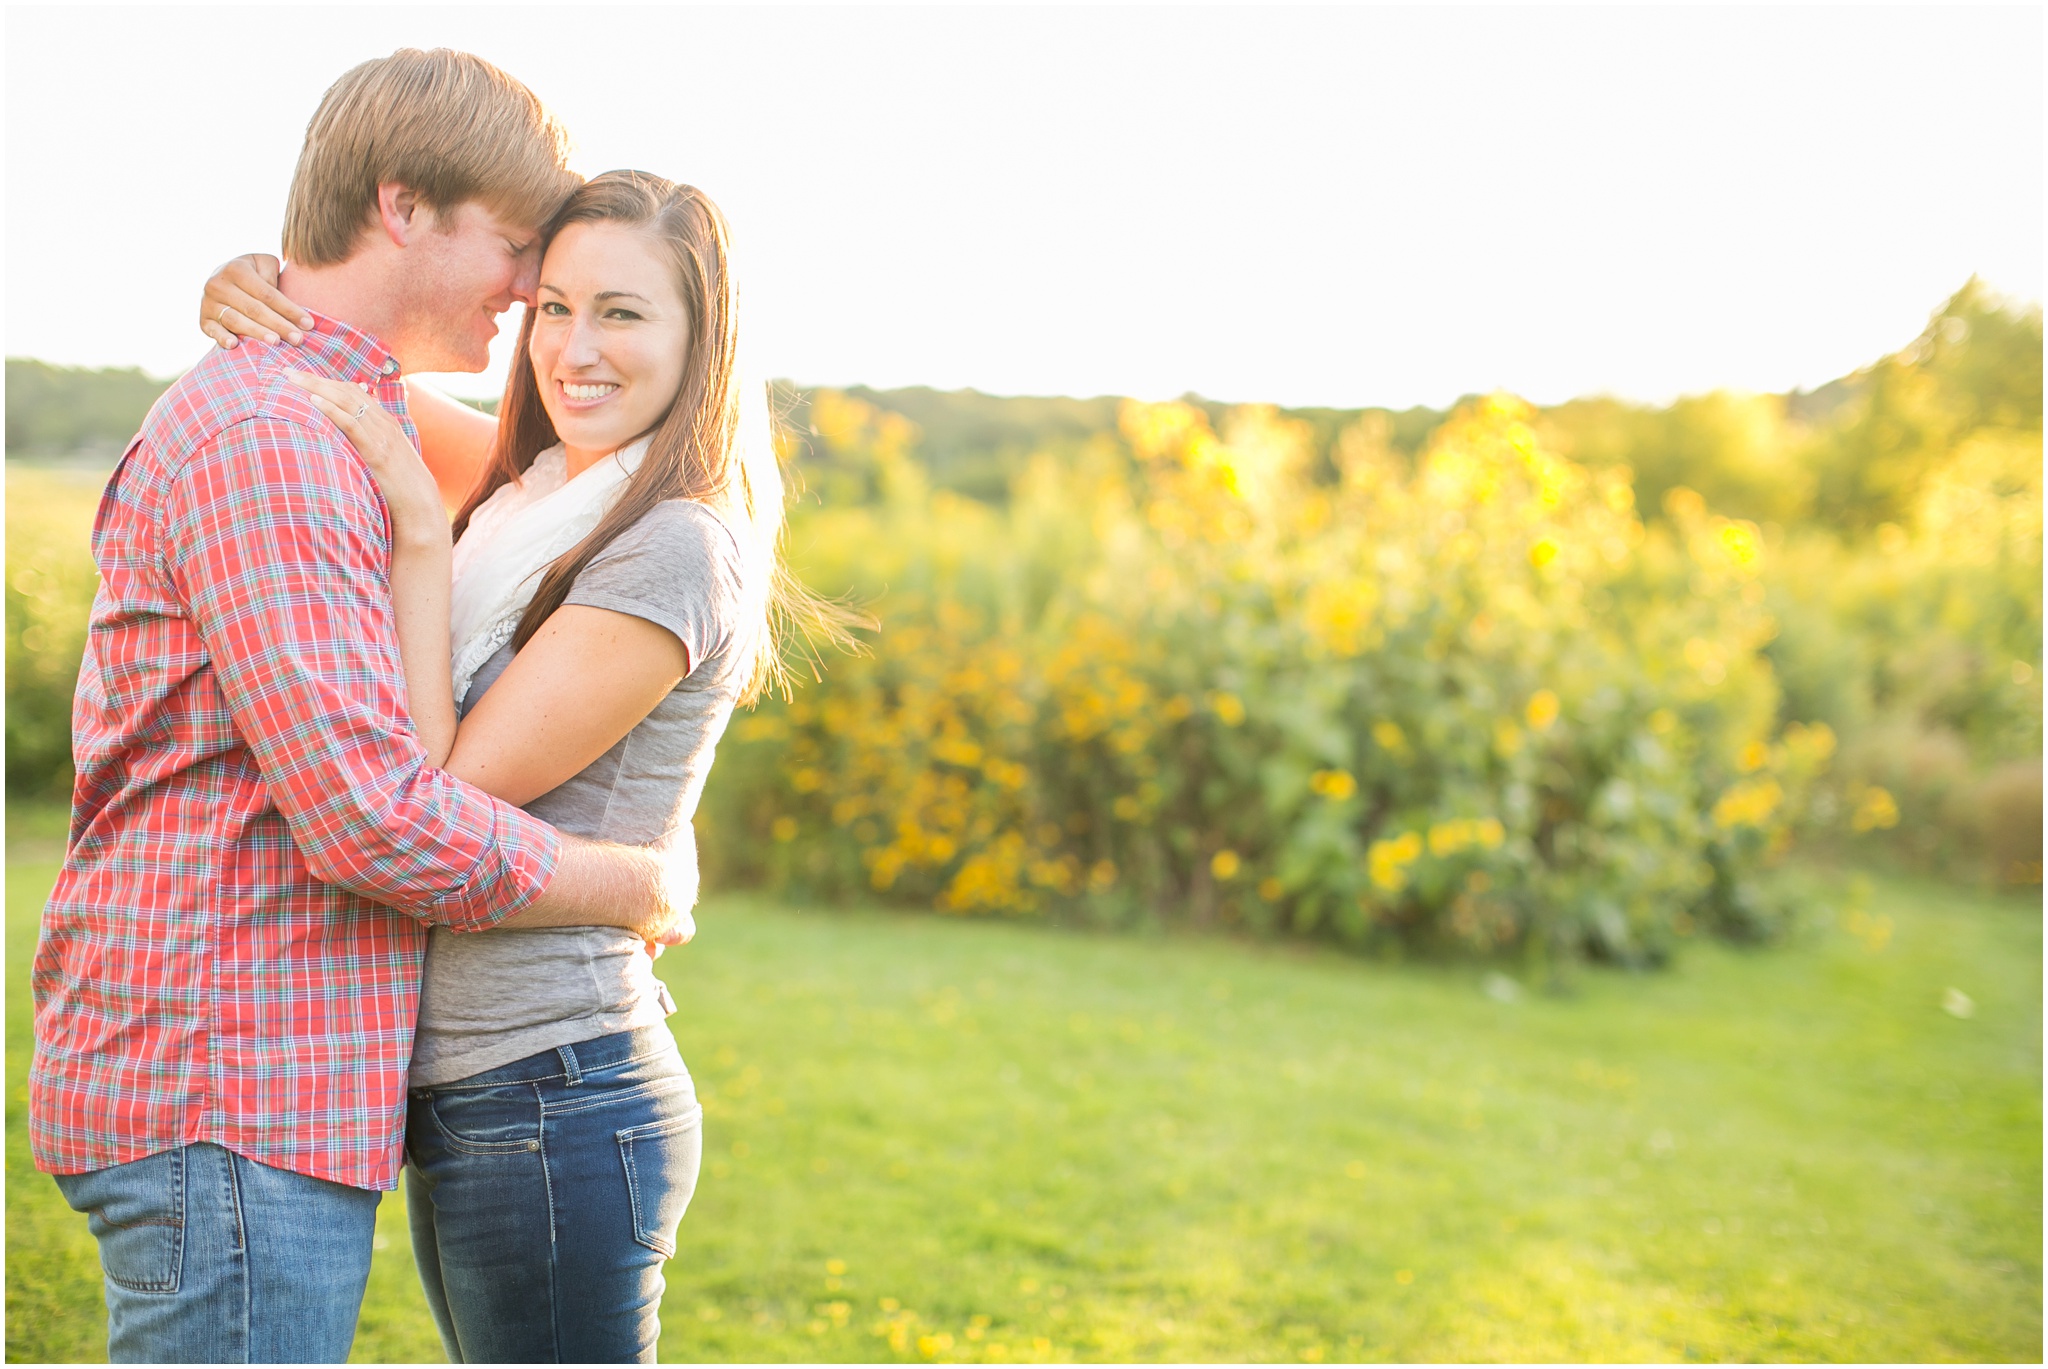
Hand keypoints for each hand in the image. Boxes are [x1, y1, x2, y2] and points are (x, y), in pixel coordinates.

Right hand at [201, 254, 311, 348]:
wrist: (222, 277)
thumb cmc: (253, 273)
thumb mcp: (263, 264)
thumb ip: (272, 274)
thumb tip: (282, 298)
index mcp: (236, 269)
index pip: (267, 294)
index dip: (288, 309)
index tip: (308, 324)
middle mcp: (218, 284)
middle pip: (253, 309)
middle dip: (278, 325)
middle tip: (298, 339)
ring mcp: (208, 303)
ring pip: (235, 320)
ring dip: (256, 333)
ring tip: (276, 343)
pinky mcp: (203, 319)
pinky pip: (212, 330)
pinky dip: (222, 337)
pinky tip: (235, 345)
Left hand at [285, 371, 448, 547]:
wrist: (419, 503)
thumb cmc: (400, 484)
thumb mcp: (386, 456)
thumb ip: (370, 441)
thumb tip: (347, 439)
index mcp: (385, 421)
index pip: (352, 391)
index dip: (326, 381)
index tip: (300, 375)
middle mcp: (383, 422)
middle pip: (345, 391)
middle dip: (314, 379)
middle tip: (287, 371)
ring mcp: (381, 435)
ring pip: (346, 402)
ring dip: (317, 388)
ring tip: (292, 380)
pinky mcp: (376, 451)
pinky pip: (352, 424)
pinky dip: (332, 410)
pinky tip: (313, 401)